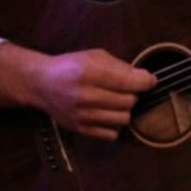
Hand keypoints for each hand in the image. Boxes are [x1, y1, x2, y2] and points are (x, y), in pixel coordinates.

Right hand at [0, 43, 155, 141]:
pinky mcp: (80, 129)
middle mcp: (85, 95)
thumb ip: (119, 66)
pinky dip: (115, 125)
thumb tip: (145, 79)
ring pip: (123, 119)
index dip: (146, 82)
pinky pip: (111, 134)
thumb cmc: (69, 66)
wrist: (41, 84)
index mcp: (88, 73)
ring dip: (125, 110)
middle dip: (133, 94)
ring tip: (117, 102)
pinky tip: (108, 114)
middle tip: (127, 89)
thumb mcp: (93, 56)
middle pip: (128, 102)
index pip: (128, 82)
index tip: (150, 80)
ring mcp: (82, 115)